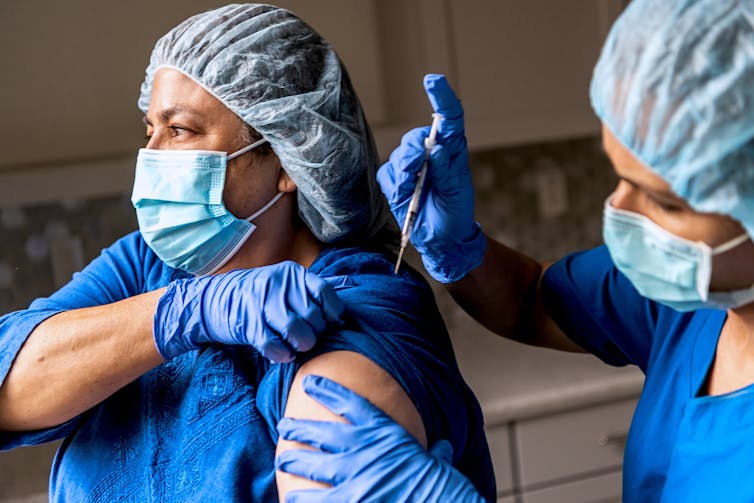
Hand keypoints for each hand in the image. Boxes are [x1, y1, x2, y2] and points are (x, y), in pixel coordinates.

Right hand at [153, 261, 343, 362]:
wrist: (212, 300)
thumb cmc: (257, 296)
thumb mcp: (283, 283)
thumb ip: (310, 290)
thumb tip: (345, 299)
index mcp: (292, 273)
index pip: (325, 293)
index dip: (333, 313)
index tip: (333, 324)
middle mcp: (279, 285)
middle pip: (313, 316)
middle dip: (316, 333)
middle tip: (309, 338)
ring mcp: (262, 304)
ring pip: (297, 331)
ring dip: (302, 345)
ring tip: (298, 346)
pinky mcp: (249, 324)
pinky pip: (275, 346)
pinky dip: (282, 354)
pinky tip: (282, 353)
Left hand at [275, 375, 485, 501]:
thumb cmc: (444, 487)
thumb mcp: (439, 462)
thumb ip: (435, 452)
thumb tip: (444, 448)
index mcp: (387, 433)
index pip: (351, 404)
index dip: (328, 391)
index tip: (309, 383)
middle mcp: (365, 449)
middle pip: (323, 432)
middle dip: (300, 428)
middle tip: (284, 425)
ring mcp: (354, 477)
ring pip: (313, 465)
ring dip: (294, 462)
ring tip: (282, 460)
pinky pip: (316, 500)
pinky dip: (302, 499)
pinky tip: (290, 497)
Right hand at [377, 74, 485, 282]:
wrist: (441, 240)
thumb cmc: (455, 215)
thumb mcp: (456, 194)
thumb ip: (447, 172)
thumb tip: (437, 149)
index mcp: (453, 151)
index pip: (449, 117)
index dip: (441, 96)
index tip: (432, 81)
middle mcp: (432, 154)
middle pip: (416, 137)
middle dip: (412, 152)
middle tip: (414, 170)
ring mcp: (412, 167)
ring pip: (399, 154)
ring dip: (403, 172)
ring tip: (411, 191)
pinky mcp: (396, 181)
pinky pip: (387, 173)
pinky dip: (394, 184)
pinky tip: (404, 196)